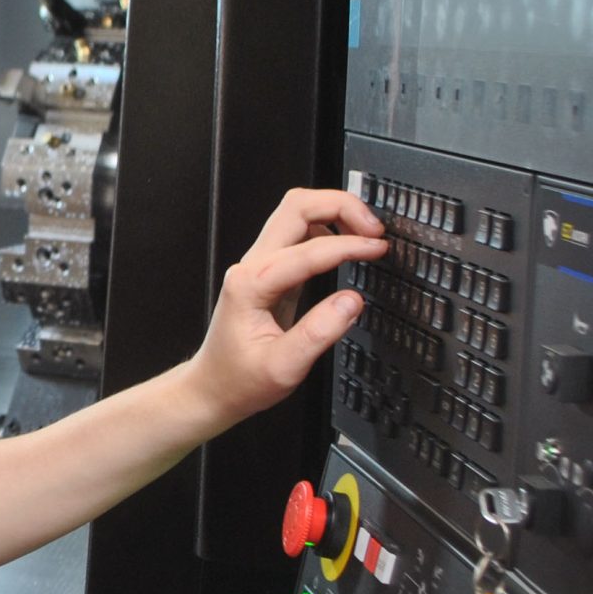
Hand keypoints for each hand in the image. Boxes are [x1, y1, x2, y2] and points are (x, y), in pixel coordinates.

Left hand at [185, 188, 386, 434]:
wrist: (214, 387)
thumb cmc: (240, 380)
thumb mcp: (284, 368)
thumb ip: (319, 333)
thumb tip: (352, 301)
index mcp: (251, 285)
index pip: (307, 250)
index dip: (348, 245)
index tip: (378, 249)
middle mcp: (252, 266)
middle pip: (296, 207)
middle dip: (340, 206)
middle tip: (375, 228)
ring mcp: (260, 265)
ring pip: (297, 213)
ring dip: (334, 213)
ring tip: (367, 233)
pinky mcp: (271, 271)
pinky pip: (299, 235)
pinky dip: (328, 229)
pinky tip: (348, 245)